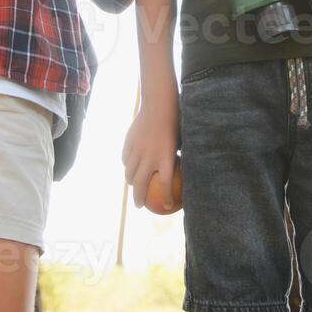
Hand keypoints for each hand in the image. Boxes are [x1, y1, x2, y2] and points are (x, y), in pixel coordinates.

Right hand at [122, 98, 180, 212]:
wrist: (159, 104)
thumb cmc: (176, 122)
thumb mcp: (180, 142)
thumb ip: (177, 157)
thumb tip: (185, 172)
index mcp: (165, 158)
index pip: (164, 185)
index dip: (166, 198)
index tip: (168, 206)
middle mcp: (149, 157)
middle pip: (141, 184)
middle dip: (139, 198)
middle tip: (140, 205)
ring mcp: (137, 150)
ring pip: (129, 172)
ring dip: (131, 182)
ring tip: (133, 186)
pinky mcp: (129, 142)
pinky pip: (126, 158)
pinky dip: (127, 165)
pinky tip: (130, 167)